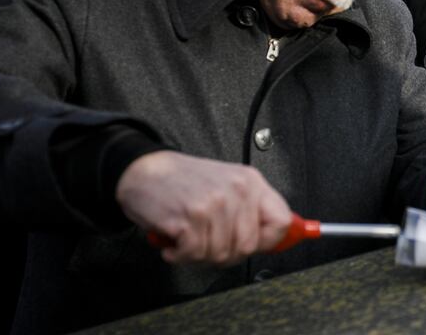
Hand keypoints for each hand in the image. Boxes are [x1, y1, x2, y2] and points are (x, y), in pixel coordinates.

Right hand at [116, 151, 291, 265]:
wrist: (143, 171)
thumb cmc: (183, 181)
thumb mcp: (226, 185)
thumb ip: (250, 210)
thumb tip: (273, 239)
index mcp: (250, 182)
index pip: (282, 221)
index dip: (269, 240)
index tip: (255, 244)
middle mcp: (237, 190)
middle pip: (249, 246)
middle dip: (226, 253)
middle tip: (207, 243)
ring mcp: (215, 203)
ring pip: (221, 254)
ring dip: (199, 254)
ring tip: (188, 237)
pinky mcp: (190, 217)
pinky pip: (195, 254)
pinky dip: (180, 255)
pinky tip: (175, 242)